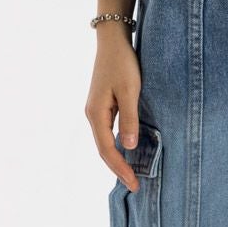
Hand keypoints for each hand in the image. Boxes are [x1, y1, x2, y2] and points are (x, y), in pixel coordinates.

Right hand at [85, 26, 143, 191]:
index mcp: (96, 114)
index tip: (134, 183)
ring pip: (105, 142)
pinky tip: (127, 151)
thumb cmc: (122, 63)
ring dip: (117, 159)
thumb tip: (129, 146)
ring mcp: (96, 110)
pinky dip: (117, 146)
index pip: (107, 150)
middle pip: (103, 150)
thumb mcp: (130, 90)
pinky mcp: (103, 105)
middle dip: (118, 168)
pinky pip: (108, 132)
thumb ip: (130, 118)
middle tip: (135, 186)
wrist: (112, 40)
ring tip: (131, 174)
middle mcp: (92, 115)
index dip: (120, 168)